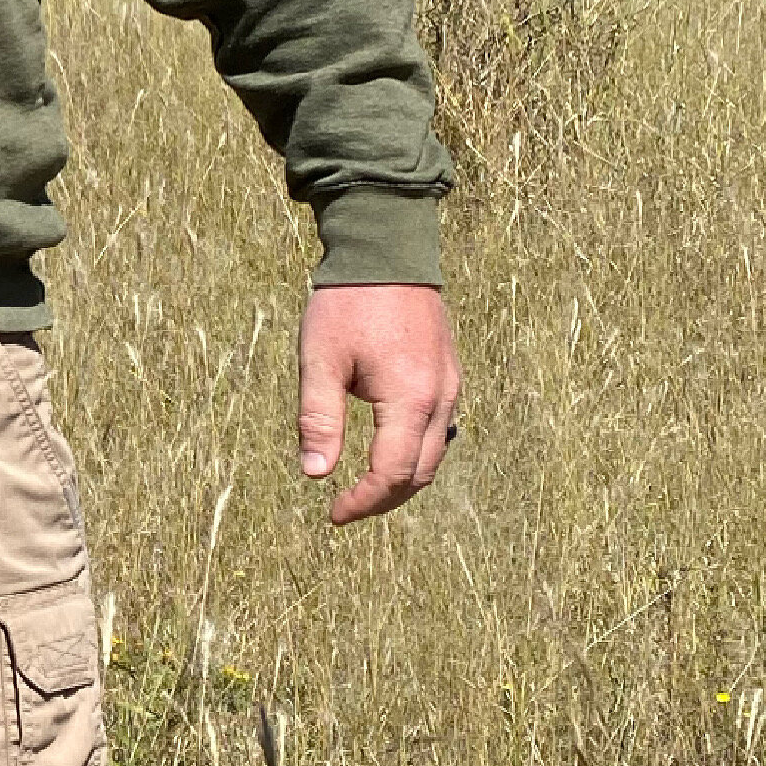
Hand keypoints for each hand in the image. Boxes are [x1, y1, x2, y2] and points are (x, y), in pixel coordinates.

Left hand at [298, 283, 460, 526]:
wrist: (387, 251)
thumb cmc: (347, 304)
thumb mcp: (320, 362)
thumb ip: (318, 420)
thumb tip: (314, 474)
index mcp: (410, 399)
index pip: (391, 474)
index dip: (362, 501)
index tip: (333, 514)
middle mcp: (441, 398)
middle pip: (419, 474)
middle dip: (383, 499)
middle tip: (345, 508)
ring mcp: (451, 386)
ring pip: (434, 455)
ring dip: (400, 479)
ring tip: (362, 488)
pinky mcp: (448, 374)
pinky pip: (439, 430)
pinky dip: (413, 453)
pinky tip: (384, 451)